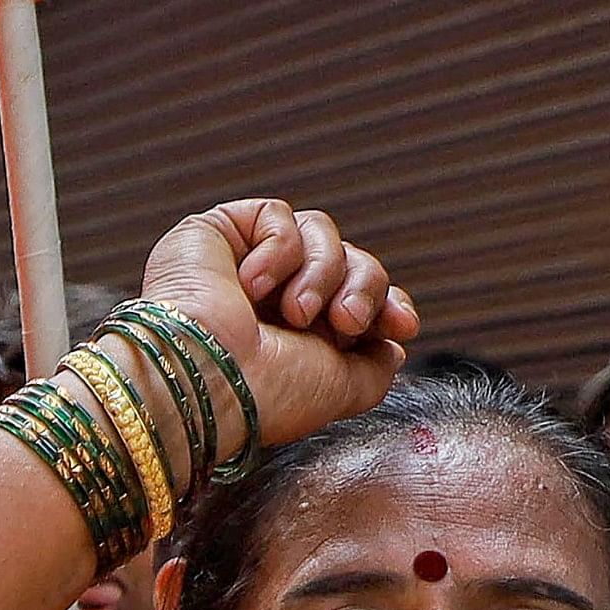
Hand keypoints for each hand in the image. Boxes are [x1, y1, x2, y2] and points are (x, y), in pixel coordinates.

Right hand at [138, 200, 415, 453]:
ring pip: (320, 233)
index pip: (358, 296)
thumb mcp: (343, 389)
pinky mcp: (217, 233)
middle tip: (344, 321)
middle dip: (361, 289)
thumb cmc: (266, 393)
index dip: (387, 303)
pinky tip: (251, 285)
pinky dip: (279, 249)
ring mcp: (246, 263)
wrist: (208, 377)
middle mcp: (273, 298)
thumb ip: (375, 368)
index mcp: (298, 335)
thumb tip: (392, 346)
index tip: (402, 326)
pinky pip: (277, 216)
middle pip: (351, 261)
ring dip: (321, 273)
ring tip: (294, 311)